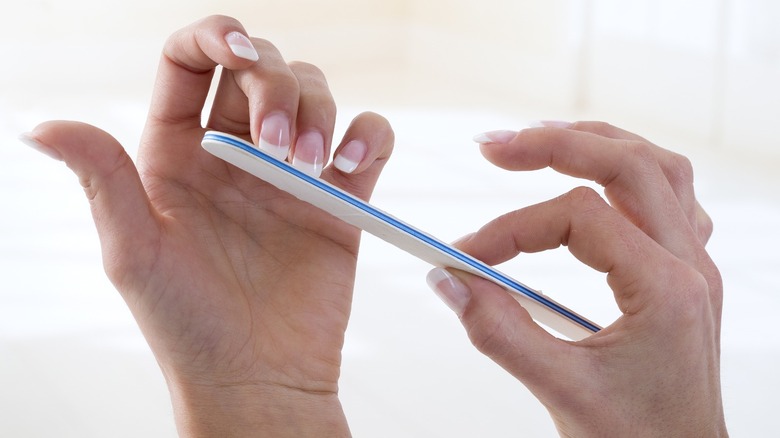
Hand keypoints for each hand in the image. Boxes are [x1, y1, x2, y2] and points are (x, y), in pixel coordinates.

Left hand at [23, 15, 392, 436]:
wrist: (256, 376)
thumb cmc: (186, 323)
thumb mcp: (133, 251)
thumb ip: (101, 178)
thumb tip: (40, 125)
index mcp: (178, 151)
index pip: (191, 61)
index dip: (214, 35)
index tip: (237, 48)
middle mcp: (235, 151)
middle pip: (262, 68)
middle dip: (276, 85)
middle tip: (276, 144)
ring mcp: (290, 172)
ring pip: (316, 93)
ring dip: (318, 111)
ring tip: (309, 164)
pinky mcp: (339, 197)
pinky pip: (367, 139)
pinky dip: (369, 136)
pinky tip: (350, 163)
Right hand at [427, 122, 725, 436]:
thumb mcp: (561, 391)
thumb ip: (497, 332)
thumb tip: (447, 281)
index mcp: (666, 289)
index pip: (578, 218)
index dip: (510, 230)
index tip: (464, 258)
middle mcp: (689, 266)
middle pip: (628, 163)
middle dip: (554, 145)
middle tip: (492, 146)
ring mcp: (693, 266)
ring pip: (658, 169)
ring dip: (598, 145)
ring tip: (540, 139)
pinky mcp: (683, 275)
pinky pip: (669, 197)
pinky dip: (627, 174)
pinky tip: (595, 182)